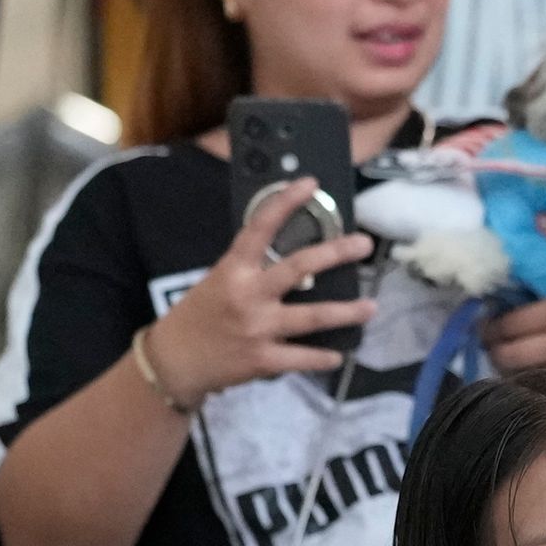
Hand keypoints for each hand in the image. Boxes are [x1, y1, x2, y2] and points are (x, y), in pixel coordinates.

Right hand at [146, 180, 378, 400]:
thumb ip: (252, 271)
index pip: (260, 227)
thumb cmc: (198, 316)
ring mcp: (258, 328)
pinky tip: (339, 355)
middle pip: (299, 267)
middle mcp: (248, 294)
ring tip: (372, 306)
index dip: (286, 202)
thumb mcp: (218, 282)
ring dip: (346, 311)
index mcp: (233, 269)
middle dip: (336, 253)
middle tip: (364, 244)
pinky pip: (302, 357)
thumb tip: (298, 262)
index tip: (311, 184)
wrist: (174, 362)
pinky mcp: (263, 359)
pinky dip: (323, 358)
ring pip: (312, 316)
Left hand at [483, 219, 545, 389]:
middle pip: (509, 356)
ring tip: (509, 368)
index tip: (487, 327)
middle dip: (494, 352)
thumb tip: (540, 219)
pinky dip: (537, 392)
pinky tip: (536, 386)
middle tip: (492, 348)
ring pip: (524, 381)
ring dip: (512, 375)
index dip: (492, 327)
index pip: (510, 323)